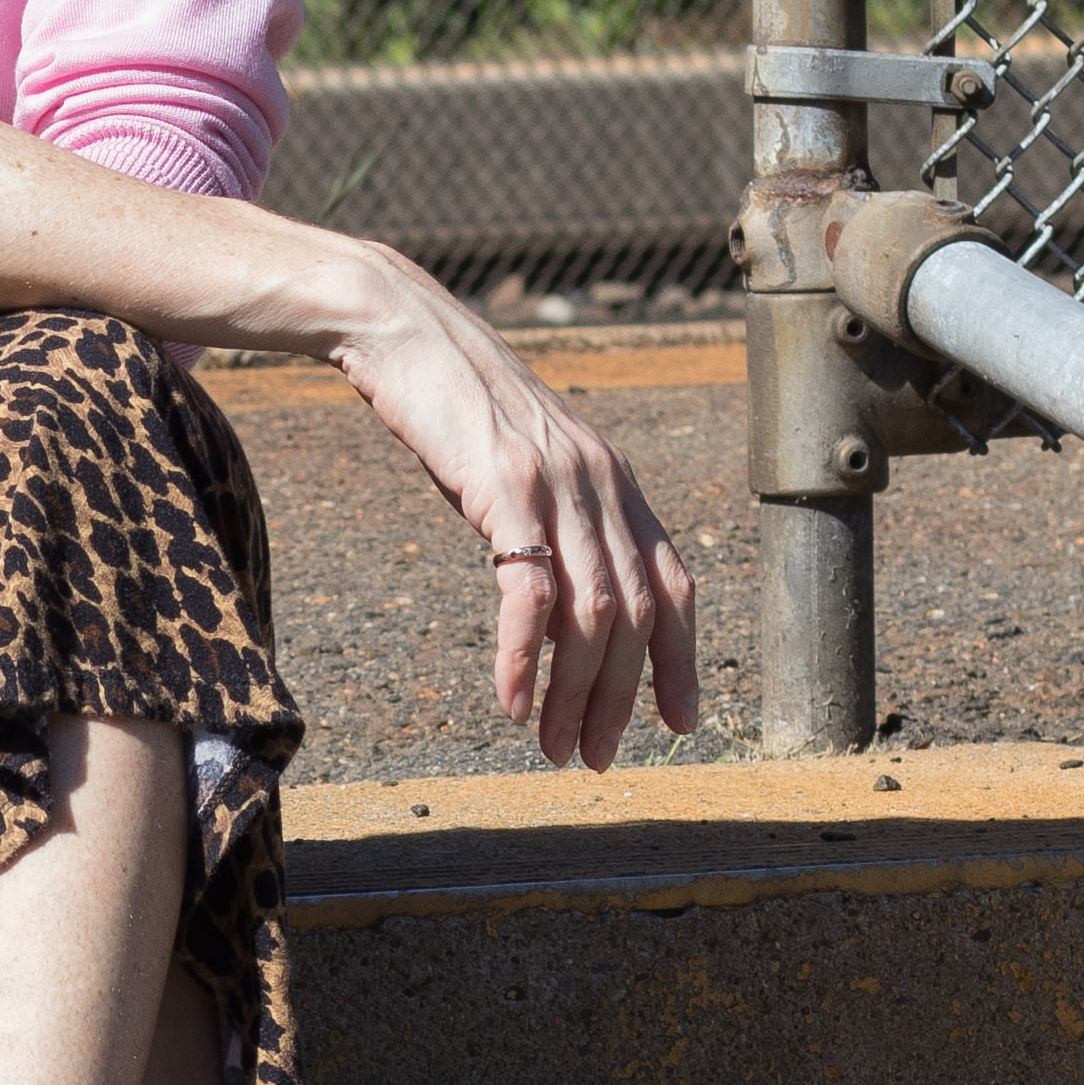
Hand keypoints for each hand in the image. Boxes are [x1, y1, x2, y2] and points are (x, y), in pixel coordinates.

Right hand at [322, 250, 703, 768]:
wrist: (401, 329)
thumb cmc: (451, 403)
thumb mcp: (523, 464)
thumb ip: (554, 518)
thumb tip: (558, 594)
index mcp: (615, 482)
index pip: (673, 584)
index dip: (681, 660)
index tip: (678, 723)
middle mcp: (604, 484)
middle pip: (635, 614)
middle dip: (619, 698)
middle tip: (589, 755)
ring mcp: (558, 484)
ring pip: (592, 613)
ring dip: (575, 693)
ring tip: (552, 745)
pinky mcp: (506, 486)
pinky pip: (529, 591)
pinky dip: (525, 658)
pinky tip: (511, 701)